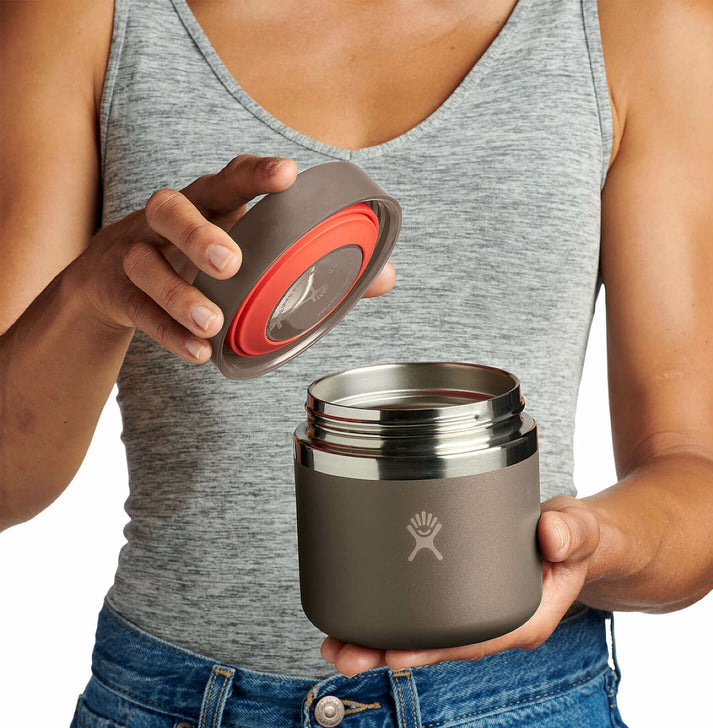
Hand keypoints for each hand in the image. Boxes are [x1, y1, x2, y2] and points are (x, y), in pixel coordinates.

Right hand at [69, 155, 395, 361]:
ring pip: (146, 263)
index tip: (288, 174)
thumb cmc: (196, 260)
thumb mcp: (246, 254)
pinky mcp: (116, 290)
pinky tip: (198, 353)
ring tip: (213, 323)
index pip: (228, 177)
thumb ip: (315, 266)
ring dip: (179, 294)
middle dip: (200, 232)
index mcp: (207, 203)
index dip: (255, 174)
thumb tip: (386, 279)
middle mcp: (166, 220)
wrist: (110, 283)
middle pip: (171, 207)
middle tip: (231, 262)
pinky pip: (137, 310)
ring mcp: (134, 253)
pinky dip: (167, 333)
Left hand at [320, 496, 600, 676]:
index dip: (434, 649)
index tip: (396, 653)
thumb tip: (552, 535)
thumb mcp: (580, 531)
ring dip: (379, 643)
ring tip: (336, 644)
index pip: (474, 643)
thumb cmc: (573, 539)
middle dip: (390, 653)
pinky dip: (389, 619)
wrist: (569, 541)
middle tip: (346, 654)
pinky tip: (356, 616)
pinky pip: (422, 617)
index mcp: (522, 620)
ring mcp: (473, 616)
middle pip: (437, 648)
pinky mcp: (459, 601)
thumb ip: (571, 532)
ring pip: (422, 638)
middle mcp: (492, 626)